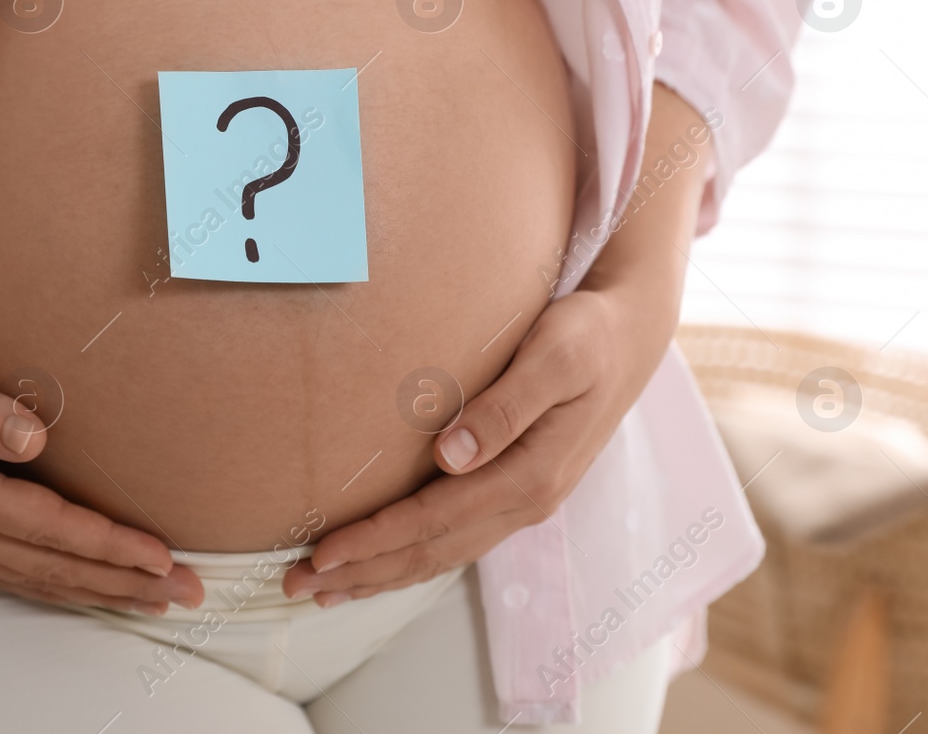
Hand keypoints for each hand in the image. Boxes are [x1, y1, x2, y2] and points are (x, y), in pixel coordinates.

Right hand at [0, 125, 202, 616]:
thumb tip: (34, 437)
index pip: (45, 527)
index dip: (106, 544)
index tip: (162, 554)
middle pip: (50, 566)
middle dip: (123, 582)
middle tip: (190, 593)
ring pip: (35, 578)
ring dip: (99, 591)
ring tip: (159, 599)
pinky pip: (13, 573)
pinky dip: (59, 586)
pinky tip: (89, 589)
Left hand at [282, 287, 669, 603]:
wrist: (629, 336)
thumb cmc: (587, 336)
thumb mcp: (555, 356)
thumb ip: (506, 406)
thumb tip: (450, 455)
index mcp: (531, 475)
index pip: (434, 519)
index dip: (375, 540)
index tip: (321, 553)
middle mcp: (526, 501)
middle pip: (431, 552)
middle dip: (363, 573)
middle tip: (297, 586)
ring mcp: (523, 502)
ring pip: (442, 554)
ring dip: (382, 575)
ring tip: (326, 591)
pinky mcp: (516, 491)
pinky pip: (455, 539)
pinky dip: (412, 557)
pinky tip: (382, 563)